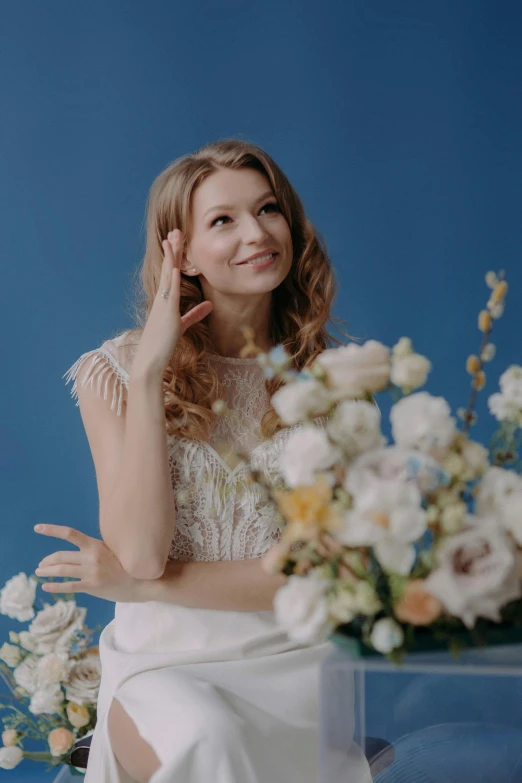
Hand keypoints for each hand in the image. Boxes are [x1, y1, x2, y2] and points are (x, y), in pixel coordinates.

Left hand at [34, 524, 142, 602]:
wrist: (142, 581)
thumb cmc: (127, 563)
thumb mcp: (113, 549)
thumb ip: (96, 548)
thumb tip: (82, 546)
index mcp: (95, 545)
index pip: (70, 534)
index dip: (52, 530)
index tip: (37, 528)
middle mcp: (91, 557)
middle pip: (61, 556)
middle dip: (47, 560)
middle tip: (41, 564)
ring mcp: (91, 573)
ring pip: (62, 570)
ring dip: (47, 571)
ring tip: (39, 573)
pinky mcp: (92, 586)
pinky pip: (69, 586)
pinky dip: (55, 586)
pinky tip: (46, 586)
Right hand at [131, 229, 212, 377]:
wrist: (150, 361)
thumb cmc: (163, 345)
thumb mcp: (182, 326)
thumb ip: (195, 314)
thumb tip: (210, 304)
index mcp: (164, 301)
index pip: (169, 274)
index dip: (173, 257)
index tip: (176, 241)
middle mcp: (162, 299)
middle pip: (167, 269)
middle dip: (172, 250)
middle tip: (176, 230)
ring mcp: (163, 306)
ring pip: (167, 276)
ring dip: (171, 257)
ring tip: (174, 238)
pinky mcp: (167, 315)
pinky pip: (170, 294)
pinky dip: (172, 279)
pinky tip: (174, 266)